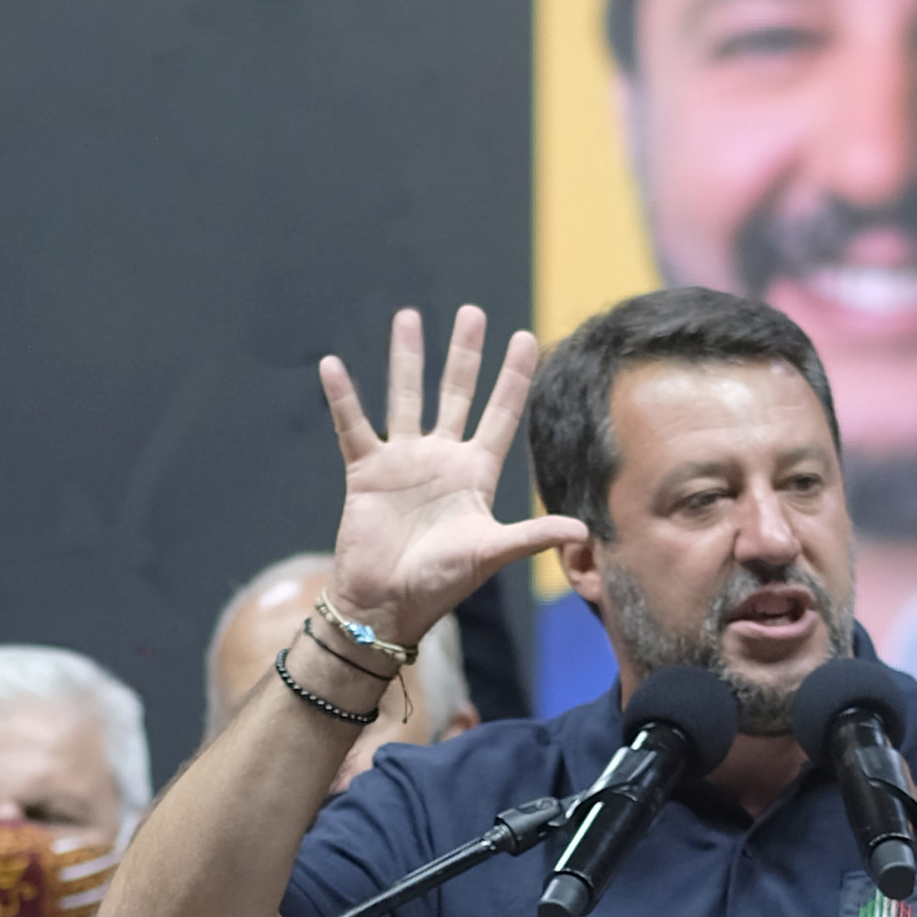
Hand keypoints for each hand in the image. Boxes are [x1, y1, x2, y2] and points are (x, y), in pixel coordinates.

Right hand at [320, 305, 585, 643]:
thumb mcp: (490, 554)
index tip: (527, 337)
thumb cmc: (441, 583)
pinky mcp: (366, 471)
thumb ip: (533, 536)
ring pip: (406, 397)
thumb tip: (583, 530)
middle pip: (456, 394)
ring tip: (408, 317)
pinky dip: (343, 398)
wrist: (387, 604)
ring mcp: (403, 461)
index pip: (501, 416)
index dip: (513, 378)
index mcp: (475, 475)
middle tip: (472, 312)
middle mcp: (441, 459)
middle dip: (465, 354)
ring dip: (407, 359)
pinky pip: (353, 426)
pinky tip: (333, 365)